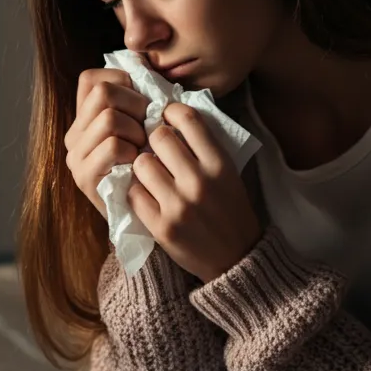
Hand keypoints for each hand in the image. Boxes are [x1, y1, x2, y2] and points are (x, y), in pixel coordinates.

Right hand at [65, 68, 150, 218]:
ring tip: (144, 151)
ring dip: (136, 131)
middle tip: (148, 129)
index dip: (124, 82)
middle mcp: (73, 137)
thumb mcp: (146, 128)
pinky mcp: (84, 179)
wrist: (157, 220)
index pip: (93, 78)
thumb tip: (142, 59)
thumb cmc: (157, 170)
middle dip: (135, 106)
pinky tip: (139, 166)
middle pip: (102, 92)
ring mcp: (75, 158)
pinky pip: (112, 145)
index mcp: (85, 120)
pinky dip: (133, 151)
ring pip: (108, 116)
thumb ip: (138, 99)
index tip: (143, 105)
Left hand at [128, 101, 261, 282]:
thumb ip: (203, 147)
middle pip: (159, 137)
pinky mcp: (162, 227)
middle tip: (154, 148)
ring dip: (141, 166)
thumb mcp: (227, 173)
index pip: (188, 119)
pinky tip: (145, 194)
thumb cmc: (229, 210)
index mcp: (220, 164)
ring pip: (141, 163)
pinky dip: (136, 191)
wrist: (236, 258)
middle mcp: (200, 181)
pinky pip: (133, 193)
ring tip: (149, 174)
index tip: (165, 116)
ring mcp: (179, 205)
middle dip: (152, 140)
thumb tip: (168, 115)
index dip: (171, 111)